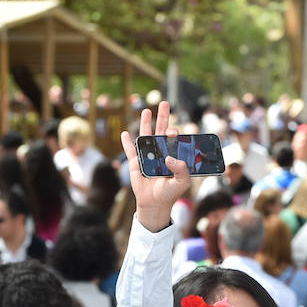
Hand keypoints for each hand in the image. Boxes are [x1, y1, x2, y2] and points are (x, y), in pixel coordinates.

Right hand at [120, 101, 190, 231]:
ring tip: (146, 110)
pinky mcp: (135, 163)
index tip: (174, 131)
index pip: (174, 139)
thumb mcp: (182, 183)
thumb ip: (182, 170)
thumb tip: (170, 157)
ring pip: (146, 136)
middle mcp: (160, 152)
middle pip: (161, 131)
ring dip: (145, 123)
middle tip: (165, 103)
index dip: (174, 133)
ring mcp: (147, 156)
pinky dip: (126, 142)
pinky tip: (124, 133)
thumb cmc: (170, 193)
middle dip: (163, 117)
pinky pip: (130, 151)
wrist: (155, 204)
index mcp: (173, 155)